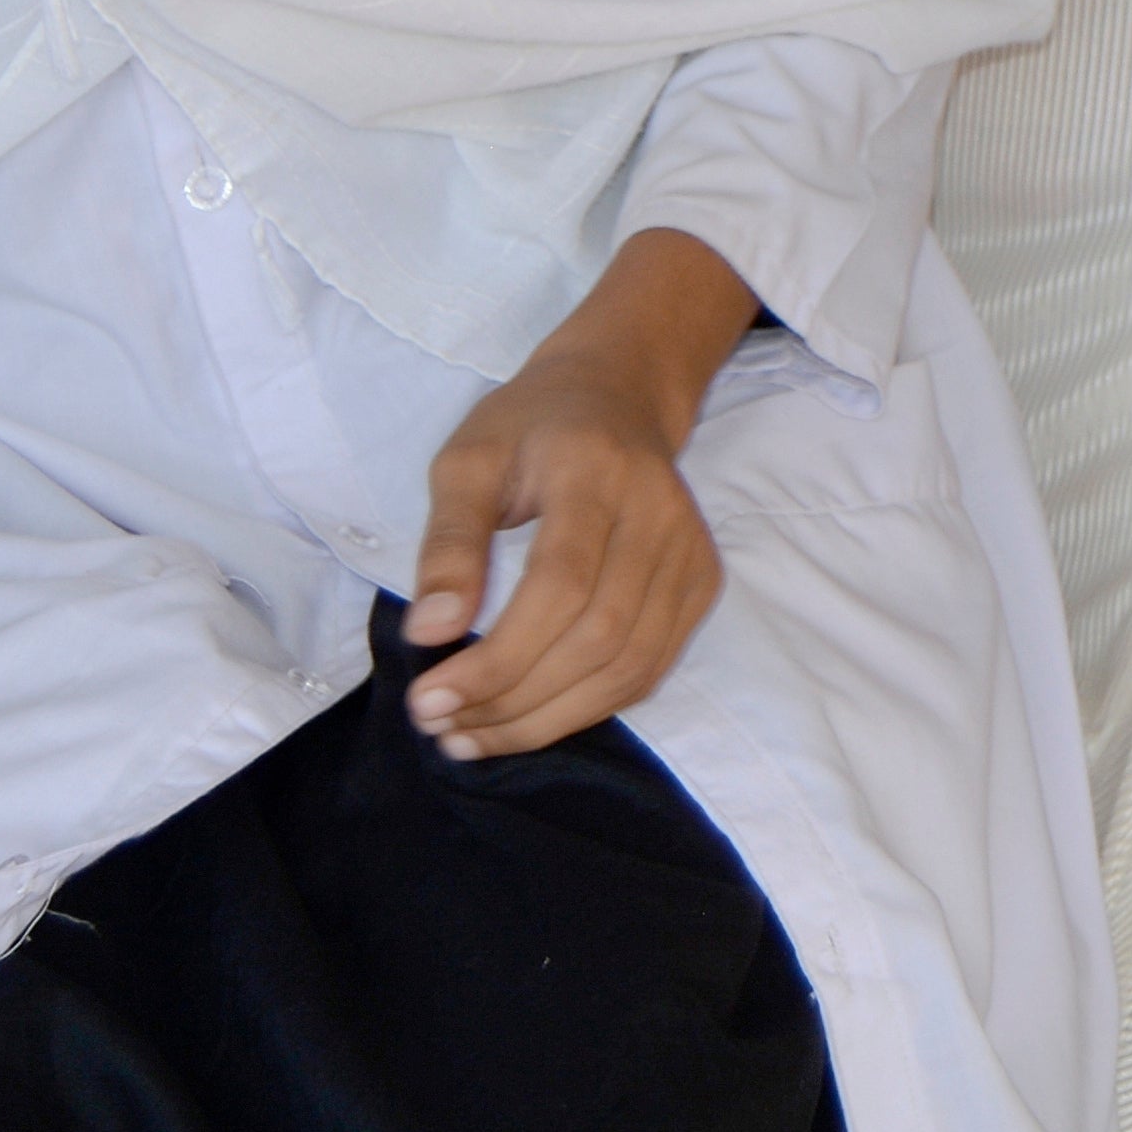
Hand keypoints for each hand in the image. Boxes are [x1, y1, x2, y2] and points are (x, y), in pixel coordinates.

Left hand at [407, 230, 754, 757]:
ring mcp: (690, 550)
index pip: (559, 585)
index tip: (430, 699)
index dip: (498, 658)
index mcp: (595, 471)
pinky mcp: (701, 581)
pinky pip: (650, 667)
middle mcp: (659, 512)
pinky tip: (529, 719)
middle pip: (598, 637)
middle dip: (514, 700)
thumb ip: (448, 544)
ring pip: (630, 666)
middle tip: (441, 726)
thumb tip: (431, 633)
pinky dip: (588, 708)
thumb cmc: (528, 428)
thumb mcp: (465, 463)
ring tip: (474, 736)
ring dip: (546, 720)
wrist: (616, 396)